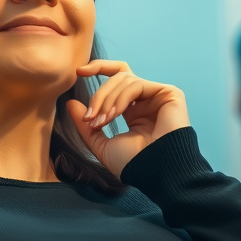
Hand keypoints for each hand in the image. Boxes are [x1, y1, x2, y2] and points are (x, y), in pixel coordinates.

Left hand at [66, 60, 190, 177]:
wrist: (155, 172)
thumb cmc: (133, 164)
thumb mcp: (101, 145)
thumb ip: (86, 125)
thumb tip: (71, 103)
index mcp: (134, 110)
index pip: (117, 78)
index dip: (99, 69)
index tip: (79, 72)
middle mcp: (147, 100)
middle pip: (118, 76)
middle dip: (99, 94)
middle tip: (90, 116)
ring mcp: (158, 96)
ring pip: (124, 79)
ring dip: (107, 99)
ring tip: (102, 122)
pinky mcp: (169, 93)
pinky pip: (136, 85)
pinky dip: (121, 98)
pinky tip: (116, 115)